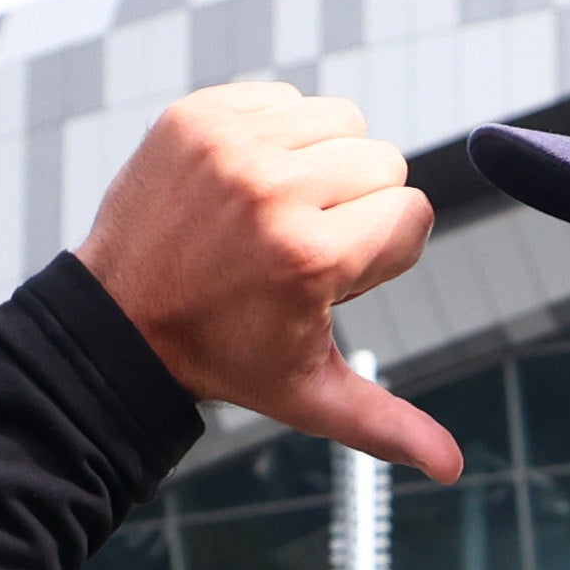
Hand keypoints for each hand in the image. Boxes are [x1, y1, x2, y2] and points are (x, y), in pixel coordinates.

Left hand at [85, 80, 459, 477]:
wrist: (117, 319)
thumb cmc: (223, 356)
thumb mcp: (307, 395)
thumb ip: (386, 425)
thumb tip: (452, 468)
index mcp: (310, 257)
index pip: (413, 214)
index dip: (380, 252)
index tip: (327, 277)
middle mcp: (273, 191)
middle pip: (384, 162)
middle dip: (356, 204)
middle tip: (295, 246)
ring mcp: (231, 146)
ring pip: (342, 120)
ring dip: (323, 161)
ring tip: (277, 209)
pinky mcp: (199, 115)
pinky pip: (286, 101)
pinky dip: (278, 134)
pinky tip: (247, 180)